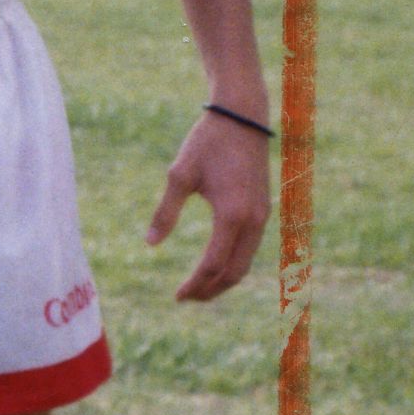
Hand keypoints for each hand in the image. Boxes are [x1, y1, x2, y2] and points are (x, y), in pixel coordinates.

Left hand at [145, 110, 270, 301]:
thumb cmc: (207, 142)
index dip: (195, 284)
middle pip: (234, 272)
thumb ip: (166, 212)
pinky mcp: (263, 209)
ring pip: (245, 262)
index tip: (177, 296)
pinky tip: (215, 265)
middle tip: (186, 298)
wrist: (242, 116)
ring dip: (223, 280)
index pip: (213, 264)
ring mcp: (262, 215)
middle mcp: (252, 220)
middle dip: (210, 290)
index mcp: (231, 214)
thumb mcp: (179, 174)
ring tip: (198, 288)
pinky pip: (250, 248)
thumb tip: (150, 244)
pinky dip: (233, 263)